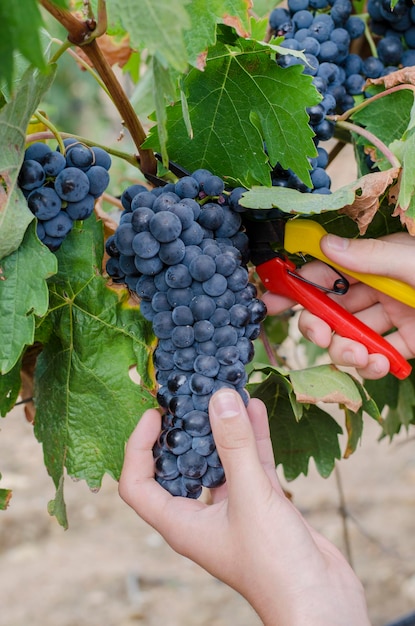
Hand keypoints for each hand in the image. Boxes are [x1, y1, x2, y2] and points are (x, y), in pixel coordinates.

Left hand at [119, 388, 369, 625]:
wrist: (321, 604)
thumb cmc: (276, 566)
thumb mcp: (252, 498)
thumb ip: (236, 446)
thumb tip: (220, 397)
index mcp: (180, 523)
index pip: (138, 484)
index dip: (138, 447)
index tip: (156, 415)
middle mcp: (200, 515)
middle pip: (179, 466)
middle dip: (183, 431)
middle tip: (188, 397)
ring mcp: (232, 510)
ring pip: (218, 461)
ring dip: (220, 429)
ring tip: (224, 394)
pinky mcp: (260, 505)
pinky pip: (250, 464)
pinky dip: (251, 438)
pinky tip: (255, 410)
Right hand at [263, 232, 414, 378]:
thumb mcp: (411, 261)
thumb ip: (371, 256)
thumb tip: (325, 245)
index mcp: (377, 263)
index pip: (328, 272)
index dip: (299, 285)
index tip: (272, 298)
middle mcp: (380, 290)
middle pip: (332, 309)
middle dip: (317, 326)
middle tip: (318, 337)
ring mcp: (392, 317)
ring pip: (351, 336)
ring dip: (346, 351)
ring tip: (359, 358)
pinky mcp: (408, 343)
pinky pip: (380, 356)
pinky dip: (373, 366)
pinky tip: (379, 365)